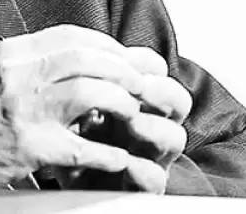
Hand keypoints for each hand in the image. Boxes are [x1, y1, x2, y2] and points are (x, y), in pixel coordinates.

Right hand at [0, 25, 182, 186]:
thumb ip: (35, 63)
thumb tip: (83, 61)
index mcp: (13, 53)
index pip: (73, 36)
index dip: (109, 47)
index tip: (128, 60)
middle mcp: (18, 74)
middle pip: (87, 57)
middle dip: (124, 70)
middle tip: (143, 86)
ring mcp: (22, 110)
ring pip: (89, 91)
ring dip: (121, 102)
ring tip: (133, 115)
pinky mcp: (26, 147)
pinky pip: (79, 147)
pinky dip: (106, 152)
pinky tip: (118, 157)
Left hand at [54, 47, 190, 192]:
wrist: (68, 187)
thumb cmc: (73, 144)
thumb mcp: (73, 109)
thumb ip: (83, 87)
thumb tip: (80, 59)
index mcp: (136, 102)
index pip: (158, 74)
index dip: (147, 64)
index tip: (127, 60)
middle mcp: (150, 126)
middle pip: (178, 101)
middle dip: (161, 90)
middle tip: (137, 88)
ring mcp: (151, 156)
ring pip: (175, 137)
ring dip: (154, 126)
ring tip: (131, 123)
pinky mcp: (143, 187)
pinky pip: (157, 178)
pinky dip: (143, 169)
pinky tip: (124, 162)